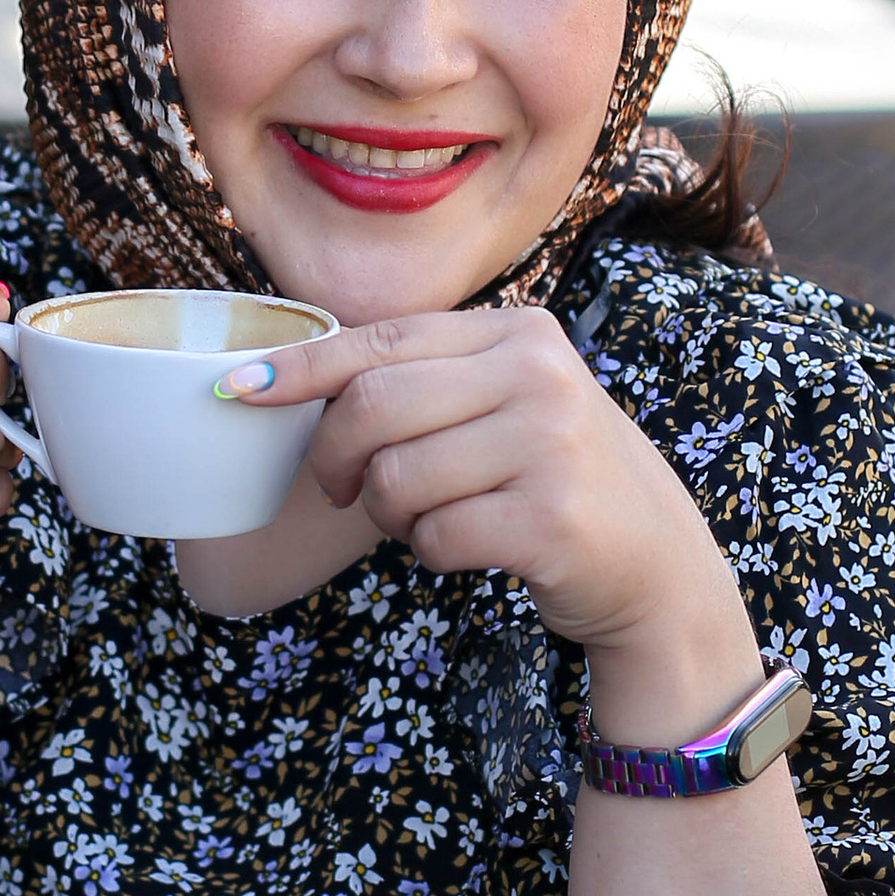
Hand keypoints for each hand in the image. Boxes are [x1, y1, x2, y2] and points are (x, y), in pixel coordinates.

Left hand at [225, 309, 761, 742]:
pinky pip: (434, 537)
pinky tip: (472, 547)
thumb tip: (290, 375)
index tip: (239, 390)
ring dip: (391, 516)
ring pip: (396, 479)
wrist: (655, 563)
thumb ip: (428, 379)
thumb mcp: (510, 402)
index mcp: (519, 332)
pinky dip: (432, 553)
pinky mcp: (550, 519)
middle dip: (336, 459)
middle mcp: (538, 375)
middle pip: (372, 407)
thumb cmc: (553, 478)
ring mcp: (549, 445)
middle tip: (347, 491)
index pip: (380, 341)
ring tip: (432, 518)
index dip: (299, 368)